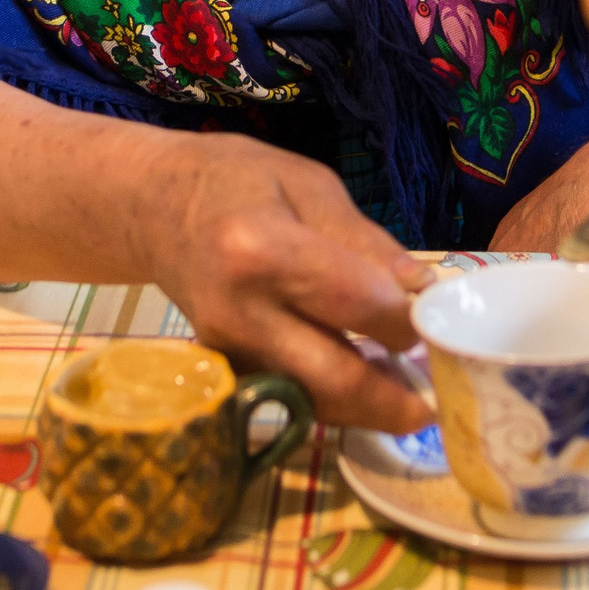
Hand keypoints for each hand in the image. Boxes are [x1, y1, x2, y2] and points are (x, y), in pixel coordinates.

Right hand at [139, 133, 437, 433]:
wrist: (150, 206)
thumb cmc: (234, 180)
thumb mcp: (306, 183)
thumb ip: (364, 239)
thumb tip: (420, 288)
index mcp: (262, 248)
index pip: (354, 303)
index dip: (406, 321)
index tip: (436, 319)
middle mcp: (239, 310)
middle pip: (332, 376)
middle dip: (392, 400)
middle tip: (437, 402)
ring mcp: (225, 348)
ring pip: (311, 401)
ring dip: (365, 409)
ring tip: (409, 398)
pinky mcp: (221, 368)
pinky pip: (287, 396)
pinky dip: (329, 400)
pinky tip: (362, 385)